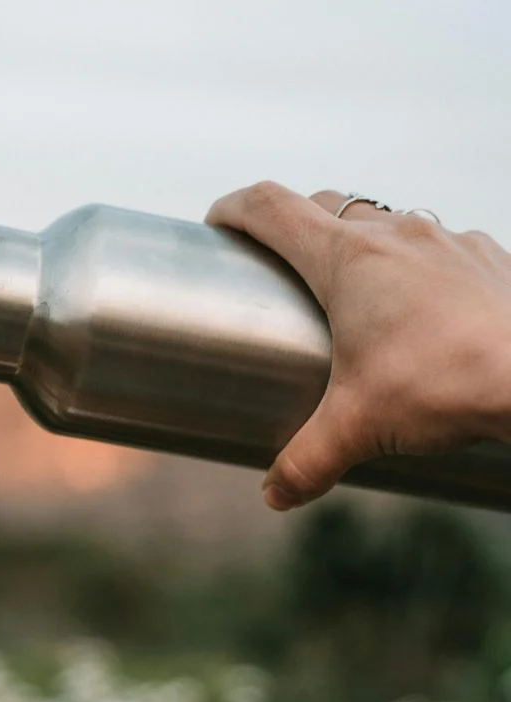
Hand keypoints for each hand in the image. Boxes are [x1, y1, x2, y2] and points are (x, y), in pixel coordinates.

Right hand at [206, 182, 510, 508]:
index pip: (272, 208)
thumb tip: (275, 494)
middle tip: (277, 269)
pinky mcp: (486, 259)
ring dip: (360, 247)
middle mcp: (396, 235)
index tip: (218, 225)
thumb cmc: (443, 386)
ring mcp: (447, 241)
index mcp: (347, 259)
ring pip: (386, 223)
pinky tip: (422, 312)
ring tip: (353, 296)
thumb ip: (306, 462)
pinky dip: (415, 269)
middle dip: (293, 229)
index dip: (235, 210)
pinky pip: (438, 248)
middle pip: (325, 206)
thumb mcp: (358, 430)